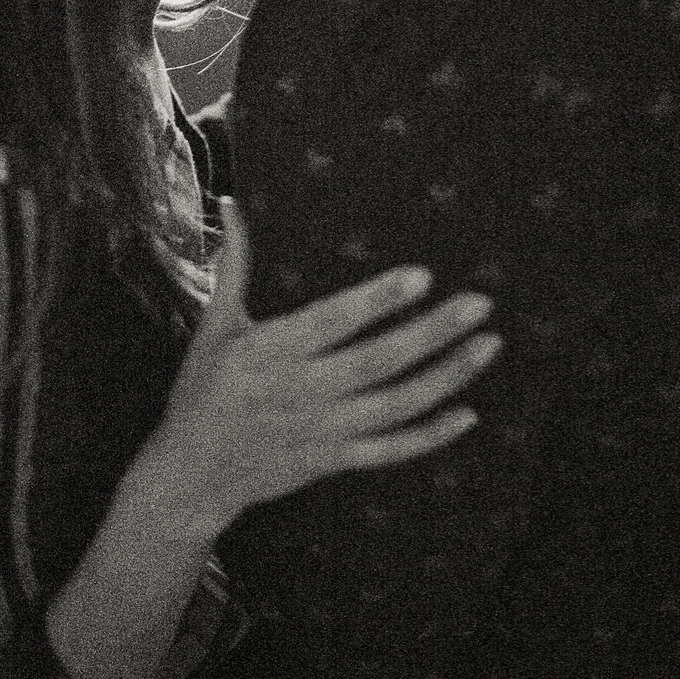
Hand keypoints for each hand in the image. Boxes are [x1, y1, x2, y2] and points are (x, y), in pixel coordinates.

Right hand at [141, 199, 498, 532]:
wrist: (192, 471)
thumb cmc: (203, 389)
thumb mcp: (214, 326)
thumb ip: (233, 266)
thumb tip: (233, 207)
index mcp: (267, 351)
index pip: (332, 321)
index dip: (378, 300)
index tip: (422, 276)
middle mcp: (299, 390)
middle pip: (378, 361)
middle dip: (433, 332)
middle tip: (480, 304)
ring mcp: (321, 429)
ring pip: (395, 404)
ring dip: (446, 376)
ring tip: (487, 345)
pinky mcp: (333, 460)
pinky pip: (391, 449)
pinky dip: (430, 435)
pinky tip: (468, 413)